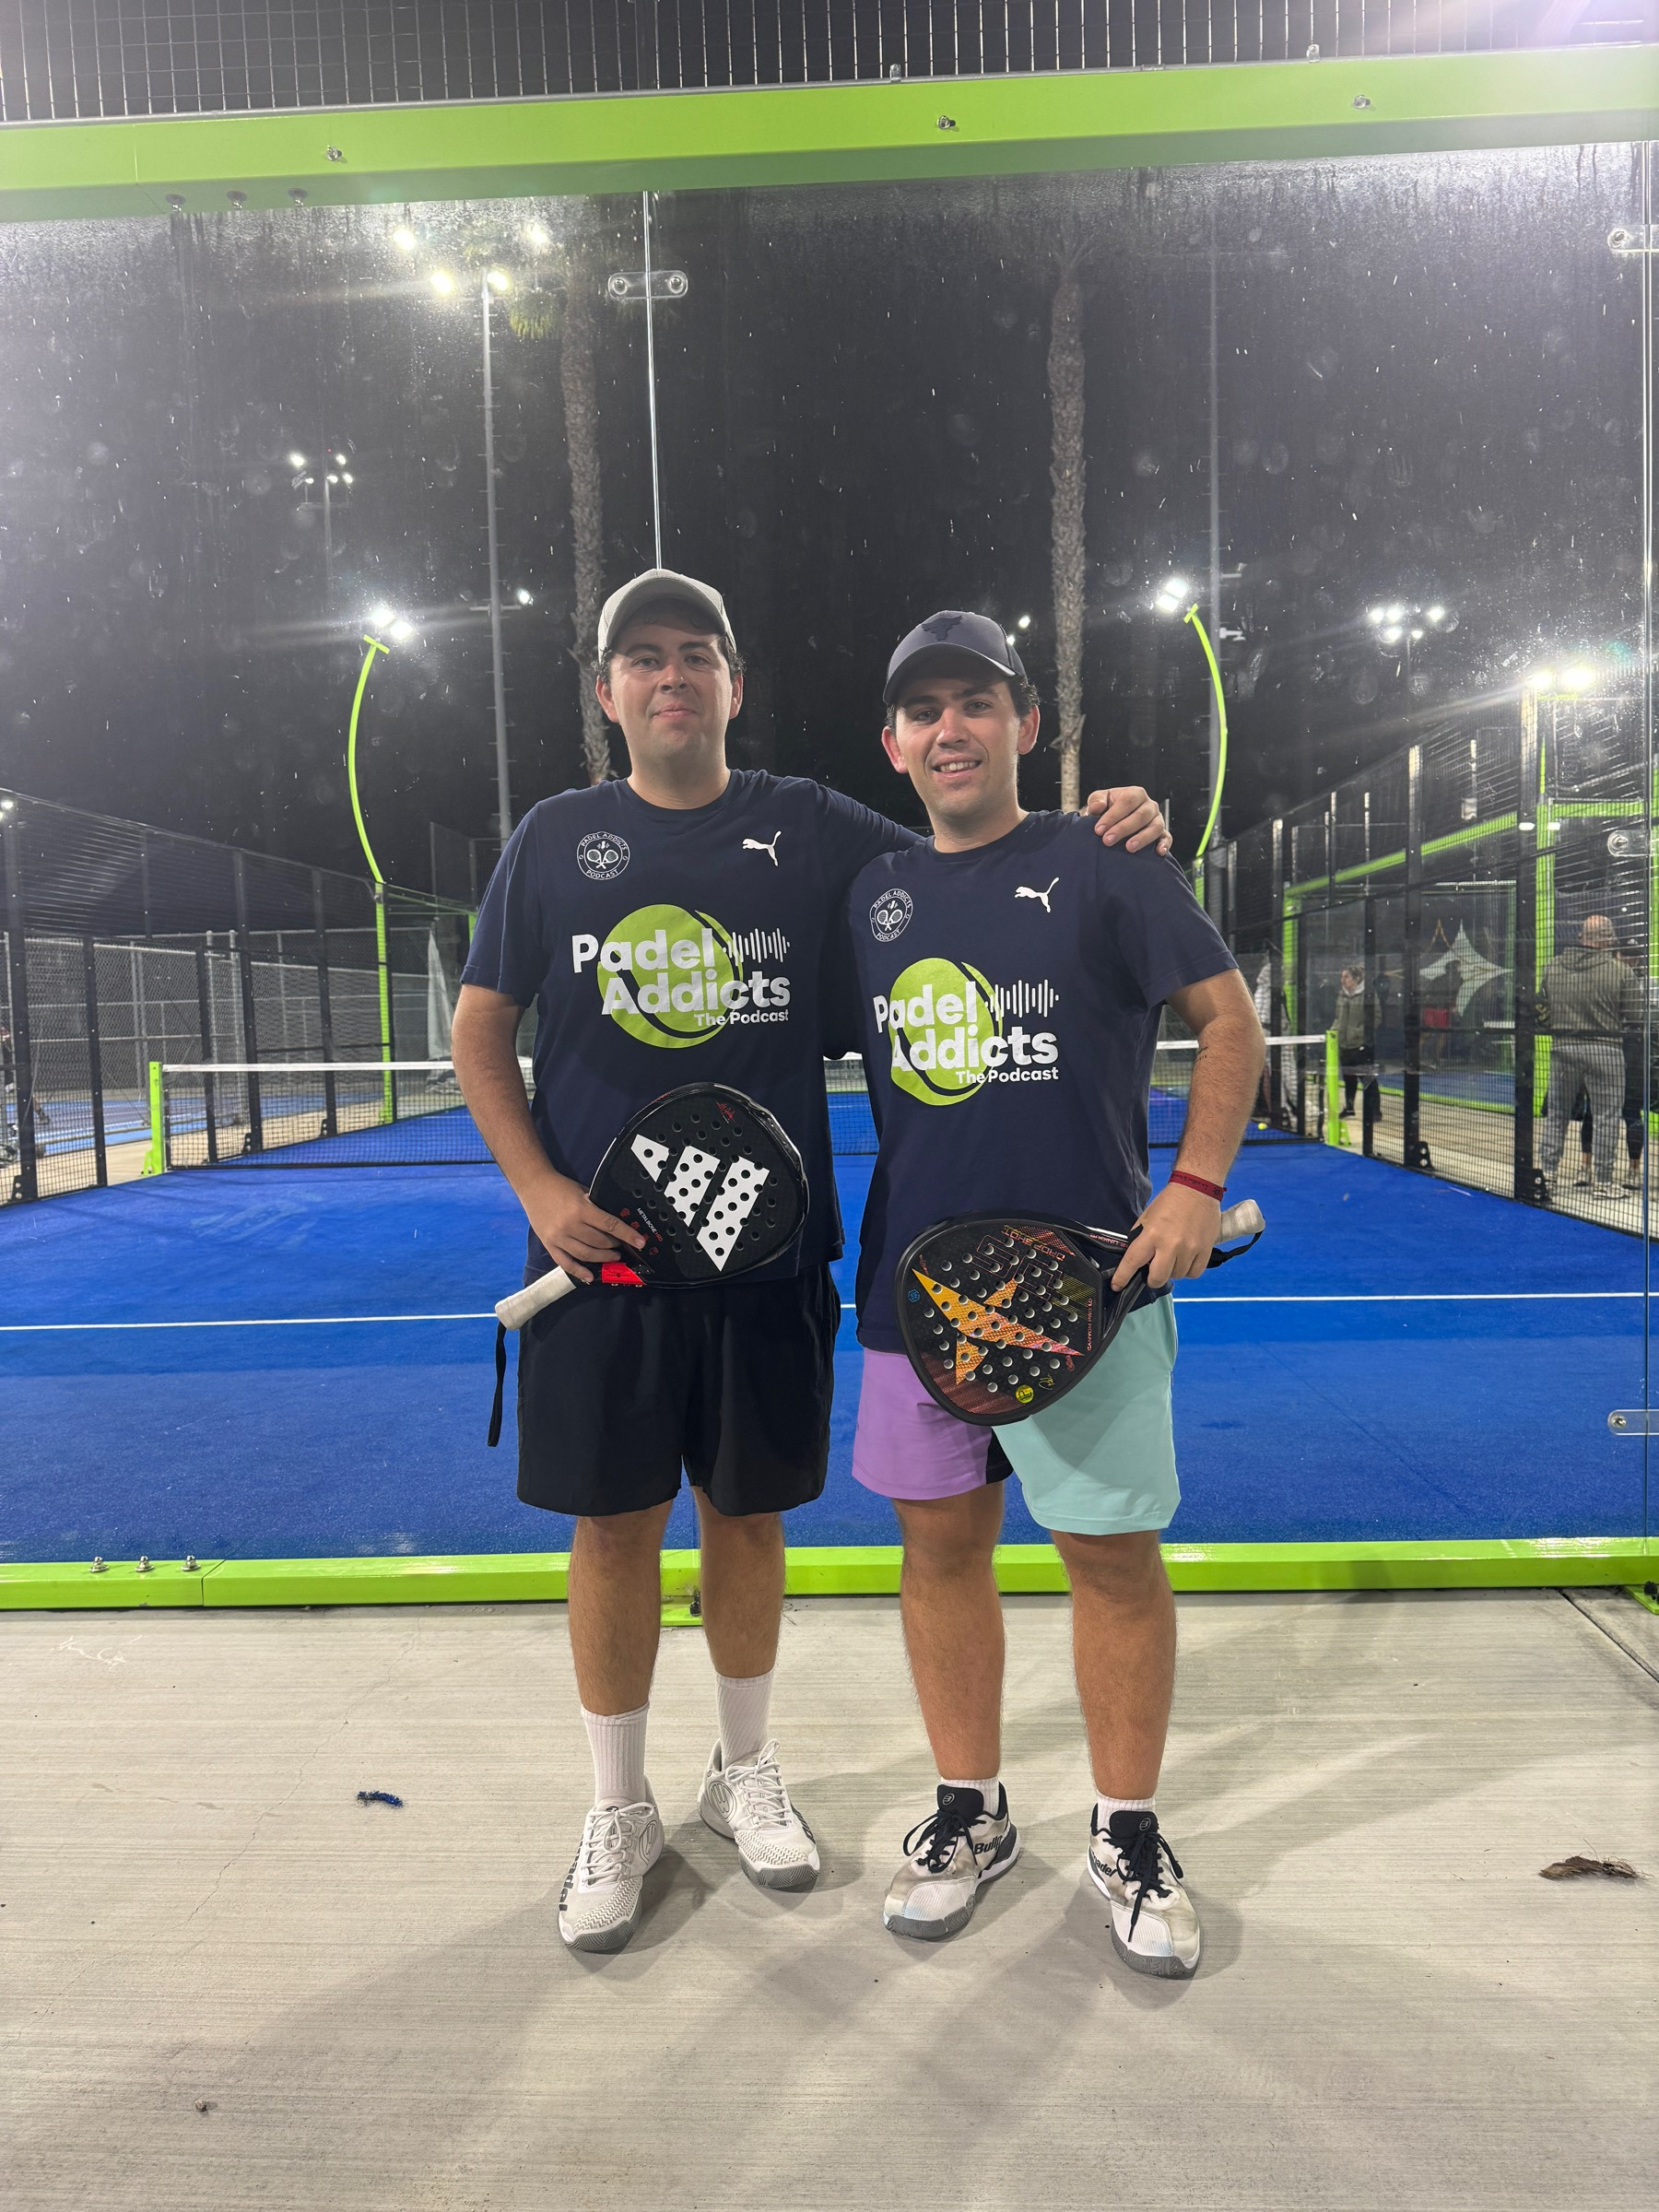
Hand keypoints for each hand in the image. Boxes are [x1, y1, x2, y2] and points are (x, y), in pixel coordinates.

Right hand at [525, 1170, 646, 1283]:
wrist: (534, 1185)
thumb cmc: (560, 1187)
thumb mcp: (583, 1192)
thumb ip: (597, 1206)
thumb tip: (617, 1221)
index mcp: (581, 1209)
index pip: (610, 1225)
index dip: (627, 1234)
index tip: (640, 1242)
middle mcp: (570, 1225)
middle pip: (600, 1242)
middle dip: (615, 1246)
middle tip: (622, 1246)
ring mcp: (559, 1237)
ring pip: (586, 1254)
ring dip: (603, 1258)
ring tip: (613, 1257)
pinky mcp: (549, 1244)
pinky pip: (566, 1263)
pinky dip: (579, 1272)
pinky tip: (590, 1276)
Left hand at [1083, 785, 1172, 855]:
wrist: (1113, 822)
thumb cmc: (1107, 809)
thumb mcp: (1099, 800)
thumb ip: (1096, 801)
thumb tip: (1096, 808)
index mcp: (1135, 794)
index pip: (1127, 801)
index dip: (1113, 816)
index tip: (1099, 830)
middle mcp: (1149, 805)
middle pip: (1140, 815)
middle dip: (1123, 829)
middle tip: (1107, 841)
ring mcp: (1157, 819)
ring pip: (1155, 827)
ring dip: (1142, 838)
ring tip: (1129, 848)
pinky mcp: (1162, 833)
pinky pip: (1167, 837)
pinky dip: (1165, 844)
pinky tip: (1159, 852)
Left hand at [1111, 1180, 1220, 1292]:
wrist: (1197, 1189)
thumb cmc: (1170, 1202)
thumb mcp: (1147, 1217)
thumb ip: (1140, 1238)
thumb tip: (1135, 1258)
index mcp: (1151, 1234)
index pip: (1133, 1262)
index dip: (1123, 1277)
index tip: (1118, 1286)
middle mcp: (1170, 1245)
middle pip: (1158, 1278)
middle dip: (1152, 1278)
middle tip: (1153, 1271)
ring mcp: (1189, 1249)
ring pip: (1177, 1276)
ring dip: (1172, 1271)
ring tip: (1173, 1256)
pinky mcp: (1205, 1250)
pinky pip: (1193, 1273)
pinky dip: (1188, 1270)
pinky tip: (1186, 1259)